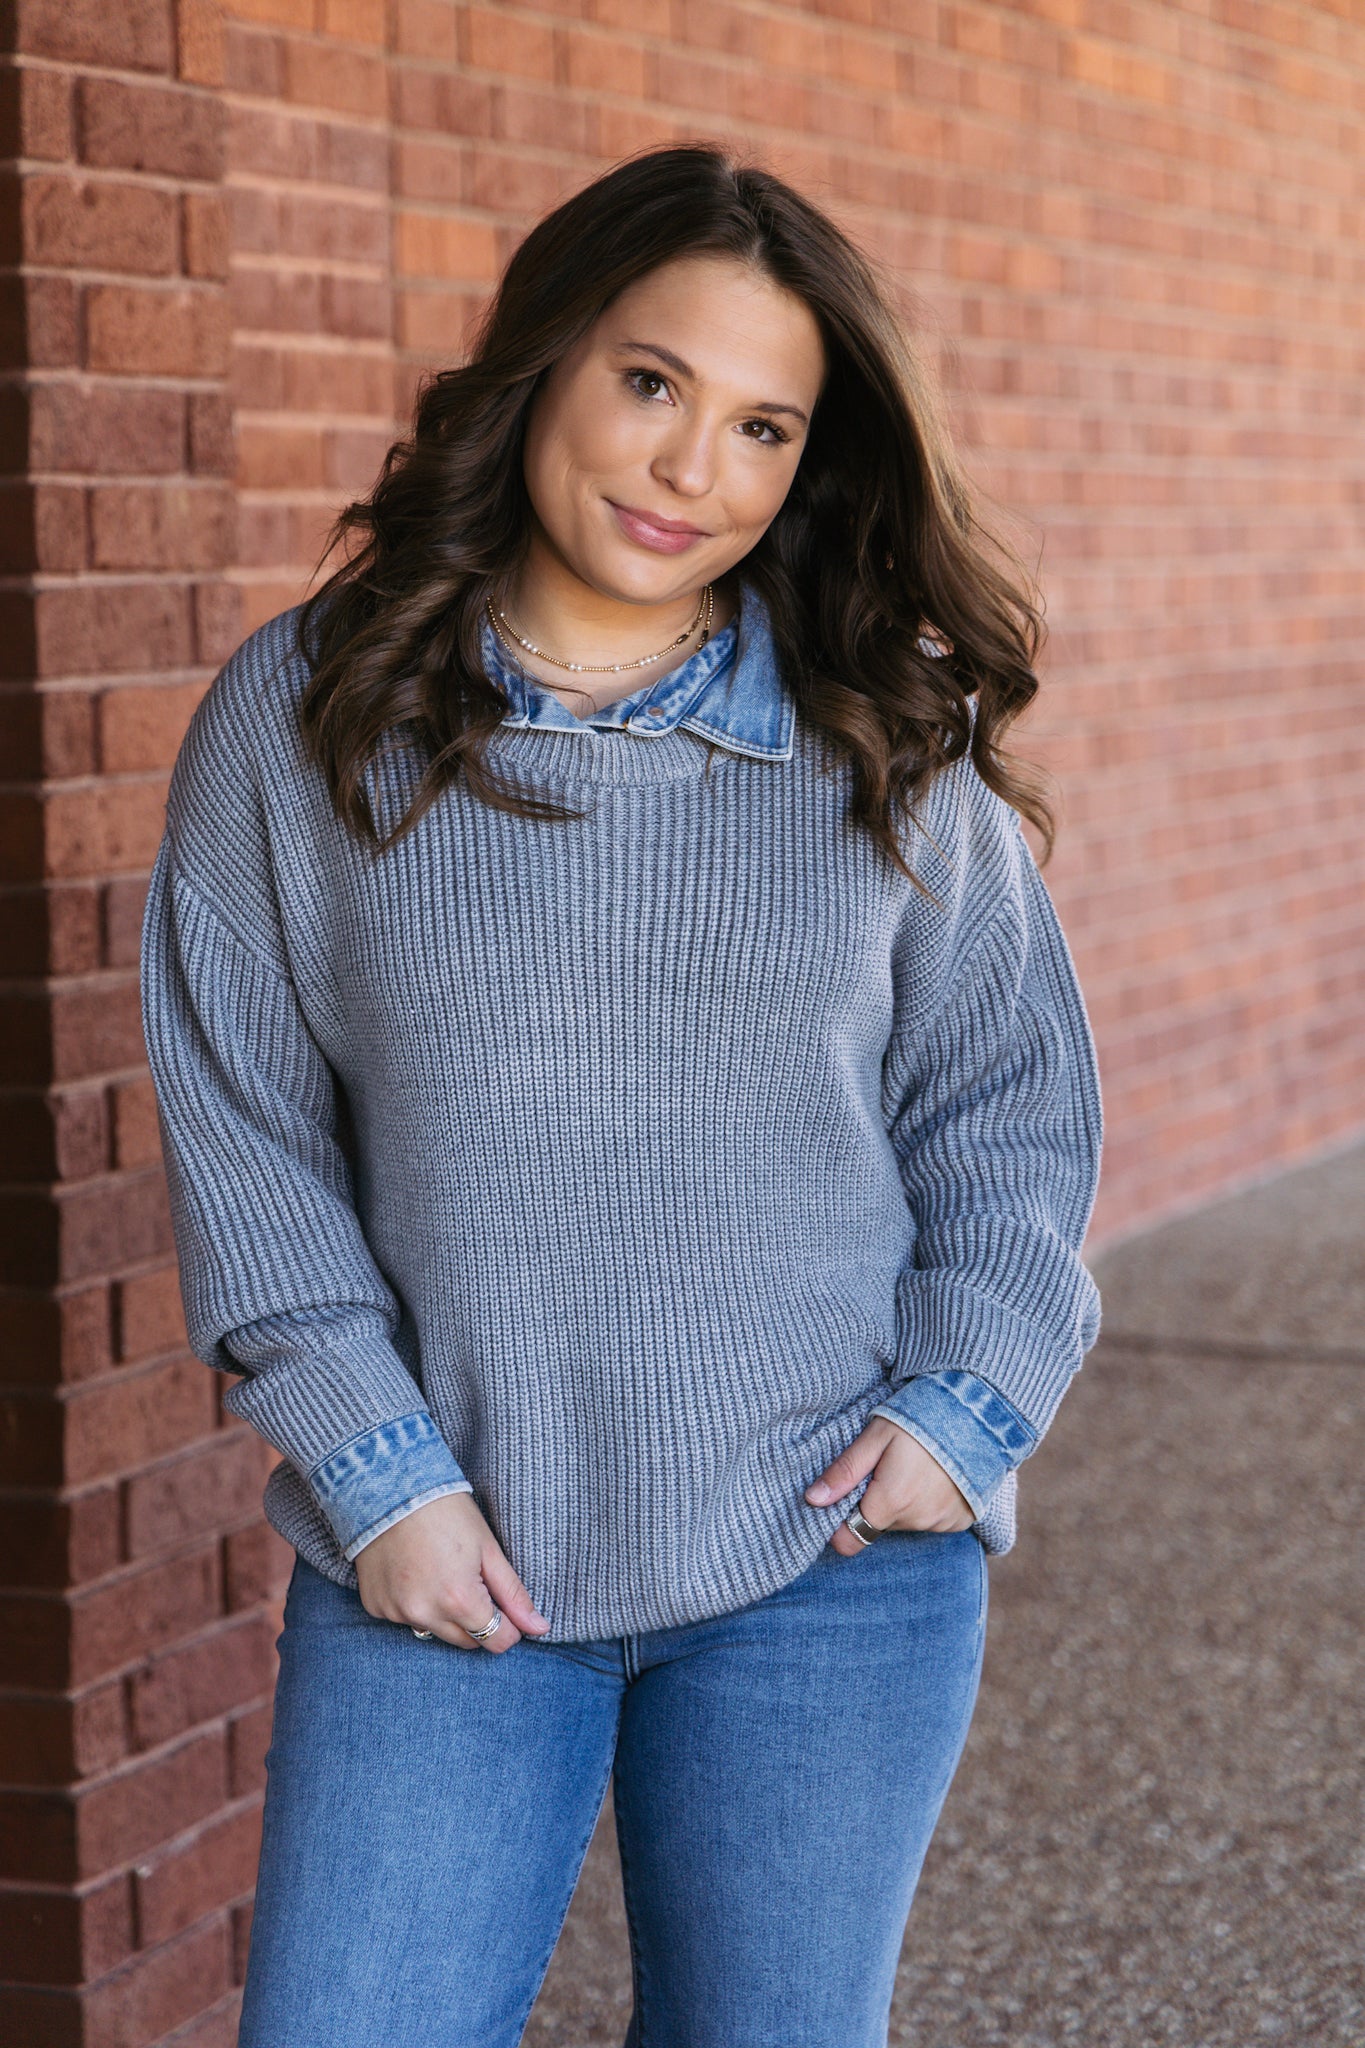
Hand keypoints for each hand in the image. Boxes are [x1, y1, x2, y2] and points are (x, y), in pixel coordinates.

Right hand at [353, 1491, 550, 1652]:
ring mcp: (396, 1612)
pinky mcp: (375, 1607)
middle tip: (470, 1580)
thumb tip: (540, 1628)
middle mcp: (425, 1614)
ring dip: (443, 1614)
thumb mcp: (488, 1549)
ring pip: (433, 1631)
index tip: (503, 1606)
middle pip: (466, 1641)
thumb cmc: (447, 1511)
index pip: (496, 1641)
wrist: (391, 1486)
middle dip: (476, 1620)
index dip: (508, 1626)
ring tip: (439, 1572)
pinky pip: (403, 1618)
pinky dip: (413, 1604)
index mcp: (459, 1599)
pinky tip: (412, 1572)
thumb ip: (513, 1594)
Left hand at [805, 1416, 975, 1555]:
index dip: (839, 1523)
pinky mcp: (961, 1521)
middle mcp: (917, 1520)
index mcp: (890, 1501)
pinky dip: (926, 1504)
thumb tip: (812, 1500)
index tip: (845, 1496)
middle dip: (873, 1502)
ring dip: (901, 1502)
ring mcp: (942, 1523)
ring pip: (904, 1522)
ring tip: (912, 1466)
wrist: (980, 1414)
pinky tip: (933, 1476)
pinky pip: (930, 1521)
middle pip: (876, 1526)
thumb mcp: (875, 1437)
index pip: (849, 1541)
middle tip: (885, 1467)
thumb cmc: (921, 1418)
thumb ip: (843, 1472)